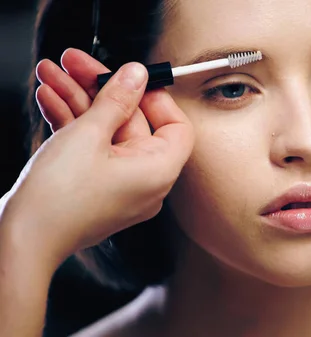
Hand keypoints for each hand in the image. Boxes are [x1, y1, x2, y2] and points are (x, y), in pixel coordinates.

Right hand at [0, 48, 193, 266]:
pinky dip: (73, 123)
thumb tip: (137, 75)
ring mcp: (120, 185)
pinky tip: (50, 98)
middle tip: (75, 63)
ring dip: (78, 100)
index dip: (154, 97)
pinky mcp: (95, 187)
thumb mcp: (89, 134)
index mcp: (159, 171)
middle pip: (133, 123)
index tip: (129, 77)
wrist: (21, 241)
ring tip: (52, 74)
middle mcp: (146, 181)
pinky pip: (92, 148)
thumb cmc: (58, 199)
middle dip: (99, 89)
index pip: (176, 126)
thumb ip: (116, 99)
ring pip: (106, 132)